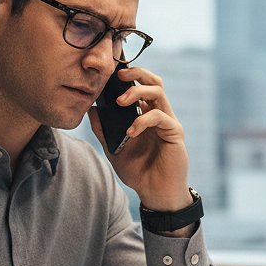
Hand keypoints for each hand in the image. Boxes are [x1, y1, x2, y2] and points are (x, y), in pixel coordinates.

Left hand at [88, 65, 191, 211]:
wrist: (155, 192)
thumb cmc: (138, 171)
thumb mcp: (114, 149)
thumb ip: (103, 130)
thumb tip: (91, 109)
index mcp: (145, 114)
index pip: (140, 85)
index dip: (128, 75)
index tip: (110, 72)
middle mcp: (158, 113)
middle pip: (153, 81)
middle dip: (136, 72)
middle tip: (118, 75)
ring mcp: (167, 121)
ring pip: (158, 92)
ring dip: (137, 91)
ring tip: (120, 101)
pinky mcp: (174, 132)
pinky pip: (160, 116)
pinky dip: (142, 120)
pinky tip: (130, 131)